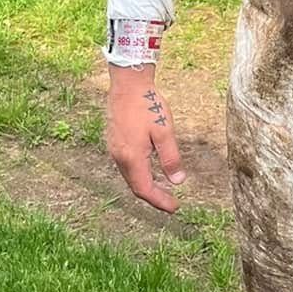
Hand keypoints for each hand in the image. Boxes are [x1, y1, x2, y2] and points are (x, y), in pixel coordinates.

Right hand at [105, 64, 186, 213]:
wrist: (127, 83)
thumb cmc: (147, 104)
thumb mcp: (164, 131)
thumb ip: (170, 158)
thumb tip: (178, 182)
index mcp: (132, 157)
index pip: (145, 189)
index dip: (160, 201)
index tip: (175, 208)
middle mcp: (119, 156)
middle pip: (135, 186)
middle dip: (154, 197)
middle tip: (171, 203)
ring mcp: (114, 149)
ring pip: (130, 177)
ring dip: (145, 186)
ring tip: (162, 190)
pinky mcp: (114, 141)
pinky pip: (126, 166)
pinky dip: (138, 174)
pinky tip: (149, 170)